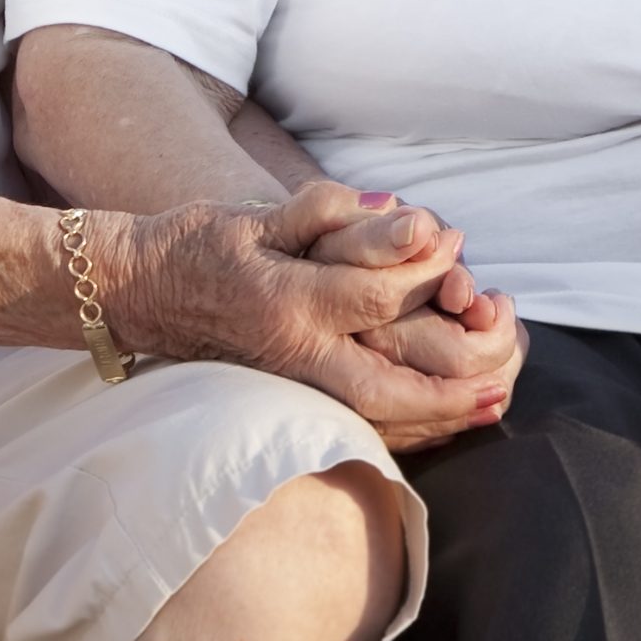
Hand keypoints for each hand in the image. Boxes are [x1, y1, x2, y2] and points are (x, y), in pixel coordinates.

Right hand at [105, 183, 509, 450]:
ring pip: (376, 417)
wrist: (134, 291)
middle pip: (389, 386)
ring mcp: (288, 383)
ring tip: (490, 400)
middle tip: (505, 367)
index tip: (456, 244)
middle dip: (452, 386)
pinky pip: (355, 424)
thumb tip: (408, 216)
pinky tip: (442, 417)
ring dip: (438, 415)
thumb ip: (332, 214)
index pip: (378, 295)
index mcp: (287, 300)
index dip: (428, 271)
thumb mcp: (260, 215)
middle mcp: (291, 352)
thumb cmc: (198, 244)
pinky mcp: (286, 396)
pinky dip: (404, 426)